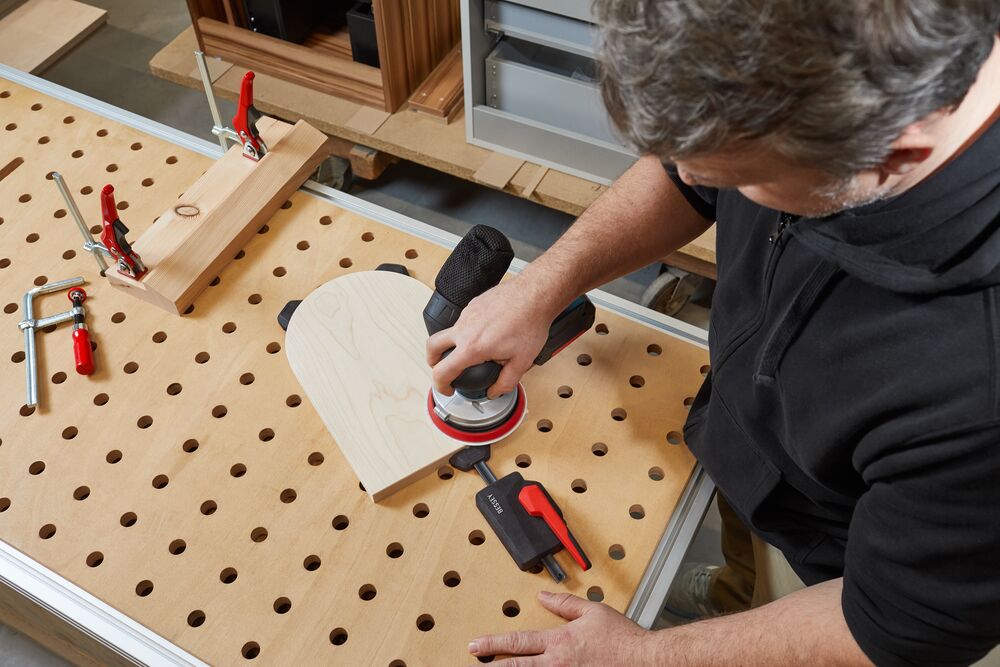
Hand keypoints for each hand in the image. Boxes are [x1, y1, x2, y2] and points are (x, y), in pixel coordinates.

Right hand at [427, 275, 557, 397]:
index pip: (442, 371)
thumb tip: (495, 391)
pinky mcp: (474, 304)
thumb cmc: (529, 324)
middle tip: (442, 368)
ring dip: (452, 344)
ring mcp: (467, 313)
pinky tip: (484, 334)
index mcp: (472, 347)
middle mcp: (464, 329)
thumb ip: (505, 382)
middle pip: (432, 346)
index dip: (441, 386)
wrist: (534, 296)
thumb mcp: (521, 362)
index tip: (448, 389)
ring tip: (471, 352)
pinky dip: (466, 331)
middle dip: (432, 361)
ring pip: (450, 331)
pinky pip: (463, 320)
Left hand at [468, 591, 651, 665]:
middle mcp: (557, 664)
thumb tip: (544, 596)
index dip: (493, 644)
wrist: (646, 661)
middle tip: (474, 661)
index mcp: (559, 642)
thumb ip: (565, 604)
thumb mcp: (593, 612)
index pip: (518, 642)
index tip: (475, 645)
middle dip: (491, 665)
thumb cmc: (623, 640)